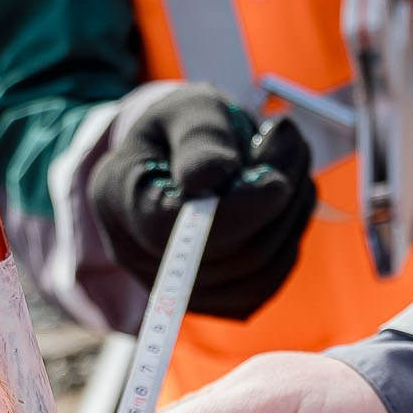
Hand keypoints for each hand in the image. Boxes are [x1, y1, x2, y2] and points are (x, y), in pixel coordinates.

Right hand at [88, 86, 314, 320]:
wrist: (182, 159)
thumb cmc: (185, 129)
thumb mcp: (189, 110)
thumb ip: (201, 138)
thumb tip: (217, 173)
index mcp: (118, 199)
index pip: (170, 227)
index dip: (234, 211)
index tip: (278, 180)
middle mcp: (138, 256)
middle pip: (225, 257)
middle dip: (277, 205)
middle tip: (294, 145)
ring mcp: (175, 288)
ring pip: (256, 274)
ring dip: (291, 217)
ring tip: (291, 163)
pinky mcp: (215, 301)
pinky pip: (267, 282)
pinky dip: (289, 239)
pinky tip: (286, 200)